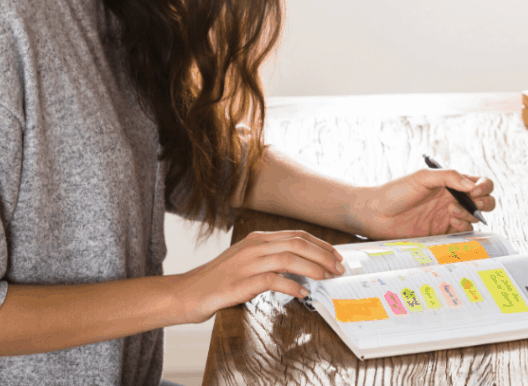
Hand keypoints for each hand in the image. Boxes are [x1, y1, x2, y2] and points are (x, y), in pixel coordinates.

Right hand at [174, 230, 344, 323]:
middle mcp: (254, 246)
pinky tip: (302, 293)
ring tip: (326, 278)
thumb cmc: (220, 280)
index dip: (321, 245)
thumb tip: (302, 266)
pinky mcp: (241, 282)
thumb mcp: (247, 261)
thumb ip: (271, 259)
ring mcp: (247, 263)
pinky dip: (291, 285)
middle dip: (323, 255)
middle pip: (297, 243)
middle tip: (338, 268)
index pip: (297, 235)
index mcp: (258, 239)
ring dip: (313, 268)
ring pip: (288, 258)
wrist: (189, 292)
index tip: (336, 256)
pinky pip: (272, 280)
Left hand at [355, 168, 495, 239]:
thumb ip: (449, 177)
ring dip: (470, 215)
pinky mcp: (442, 233)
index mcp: (450, 183)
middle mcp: (452, 199)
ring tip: (452, 213)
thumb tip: (472, 185)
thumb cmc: (396, 192)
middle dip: (484, 203)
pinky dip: (463, 228)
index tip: (476, 191)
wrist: (376, 214)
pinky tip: (451, 223)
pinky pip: (463, 233)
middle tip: (471, 203)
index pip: (479, 183)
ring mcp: (448, 217)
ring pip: (475, 218)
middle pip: (484, 202)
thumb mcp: (422, 177)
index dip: (485, 187)